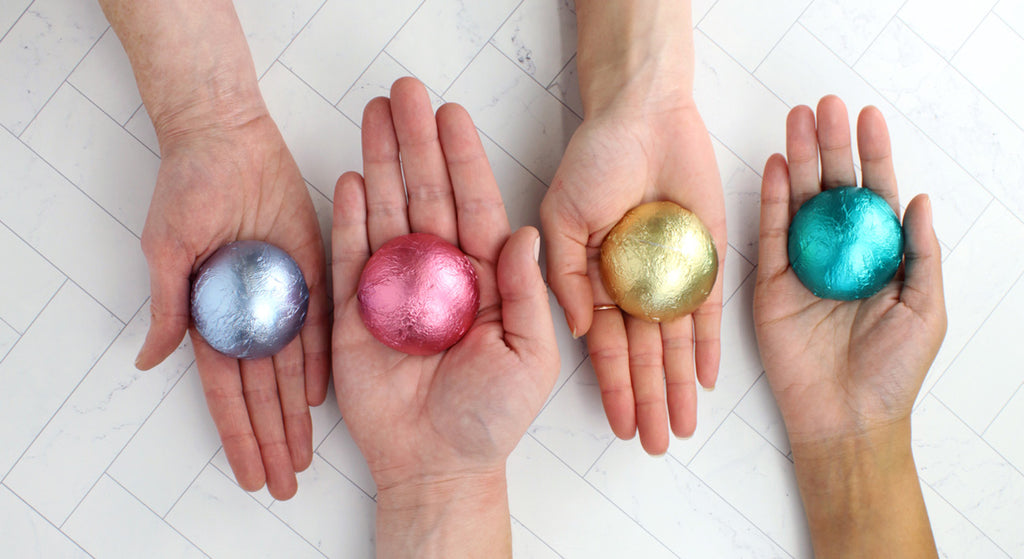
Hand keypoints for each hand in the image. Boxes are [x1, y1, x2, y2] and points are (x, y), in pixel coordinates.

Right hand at [135, 113, 330, 499]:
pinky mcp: (312, 269)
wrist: (227, 138)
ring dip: (296, 413)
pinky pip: (318, 323)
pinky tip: (321, 397)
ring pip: (290, 368)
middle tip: (283, 481)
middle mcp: (248, 312)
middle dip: (270, 438)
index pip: (225, 390)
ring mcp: (280, 294)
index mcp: (208, 314)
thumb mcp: (167, 249)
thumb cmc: (188, 187)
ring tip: (304, 456)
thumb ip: (166, 306)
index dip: (236, 433)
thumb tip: (151, 362)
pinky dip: (318, 361)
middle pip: (261, 391)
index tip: (248, 472)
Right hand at [331, 78, 558, 555]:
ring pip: (388, 213)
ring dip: (381, 164)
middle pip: (427, 197)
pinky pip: (352, 256)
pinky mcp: (357, 310)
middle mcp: (439, 274)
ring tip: (374, 116)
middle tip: (404, 93)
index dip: (463, 161)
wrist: (436, 463)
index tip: (452, 115)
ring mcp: (396, 288)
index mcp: (484, 280)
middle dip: (416, 145)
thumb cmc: (491, 416)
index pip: (475, 207)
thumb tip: (523, 233)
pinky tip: (353, 176)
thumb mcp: (529, 355)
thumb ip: (525, 293)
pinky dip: (350, 218)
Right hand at [540, 100, 725, 453]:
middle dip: (648, 401)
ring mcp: (671, 274)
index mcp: (595, 281)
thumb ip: (565, 276)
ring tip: (682, 428)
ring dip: (679, 386)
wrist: (643, 116)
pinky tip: (709, 380)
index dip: (612, 387)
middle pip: (644, 355)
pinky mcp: (707, 257)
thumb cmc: (595, 160)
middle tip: (654, 445)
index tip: (619, 426)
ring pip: (677, 343)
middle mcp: (634, 285)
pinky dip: (709, 344)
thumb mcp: (560, 218)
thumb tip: (580, 332)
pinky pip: (710, 309)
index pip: (606, 348)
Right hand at [753, 96, 946, 447]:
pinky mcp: (768, 283)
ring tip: (798, 121)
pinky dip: (771, 199)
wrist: (846, 415)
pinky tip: (774, 165)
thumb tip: (921, 199)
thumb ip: (920, 252)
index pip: (875, 194)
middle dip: (831, 146)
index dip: (873, 156)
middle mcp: (837, 253)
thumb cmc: (894, 369)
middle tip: (827, 106)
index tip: (870, 118)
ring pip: (799, 202)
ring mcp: (801, 266)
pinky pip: (770, 234)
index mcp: (877, 256)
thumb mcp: (926, 308)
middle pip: (833, 189)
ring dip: (797, 160)